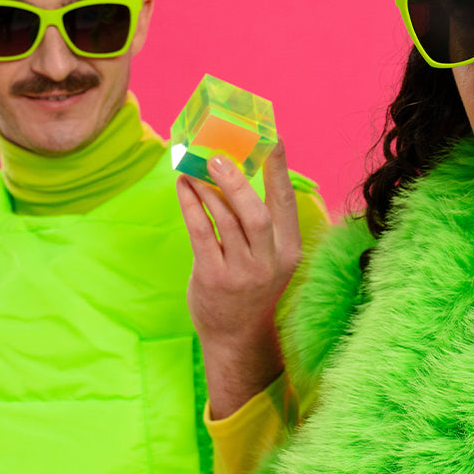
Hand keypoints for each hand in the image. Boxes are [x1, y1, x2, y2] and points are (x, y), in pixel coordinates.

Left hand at [177, 138, 301, 418]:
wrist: (236, 335)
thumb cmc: (252, 285)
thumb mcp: (271, 258)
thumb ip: (262, 223)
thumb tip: (238, 173)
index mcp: (290, 250)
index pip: (286, 203)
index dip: (279, 170)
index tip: (272, 138)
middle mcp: (269, 262)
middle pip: (256, 214)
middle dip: (237, 182)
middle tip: (218, 157)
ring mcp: (242, 273)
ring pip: (225, 221)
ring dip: (207, 190)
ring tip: (193, 168)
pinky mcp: (213, 278)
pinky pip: (200, 233)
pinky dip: (191, 206)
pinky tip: (184, 188)